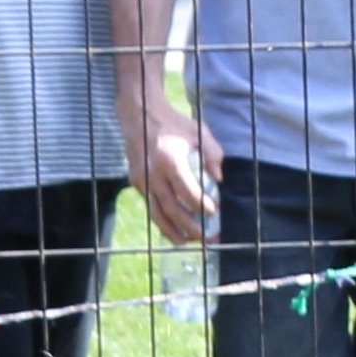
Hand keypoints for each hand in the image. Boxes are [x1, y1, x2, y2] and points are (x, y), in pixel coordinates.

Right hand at [129, 96, 216, 247]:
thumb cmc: (173, 123)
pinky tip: (174, 232)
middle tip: (208, 236)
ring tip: (189, 242)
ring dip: (174, 231)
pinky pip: (150, 208)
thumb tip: (219, 180)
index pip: (186, 190)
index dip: (201, 205)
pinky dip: (162, 222)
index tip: (213, 213)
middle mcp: (153, 172)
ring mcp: (142, 179)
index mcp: (170, 159)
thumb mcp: (198, 131)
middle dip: (191, 226)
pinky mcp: (136, 182)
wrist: (139, 113)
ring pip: (157, 214)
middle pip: (172, 208)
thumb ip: (212, 154)